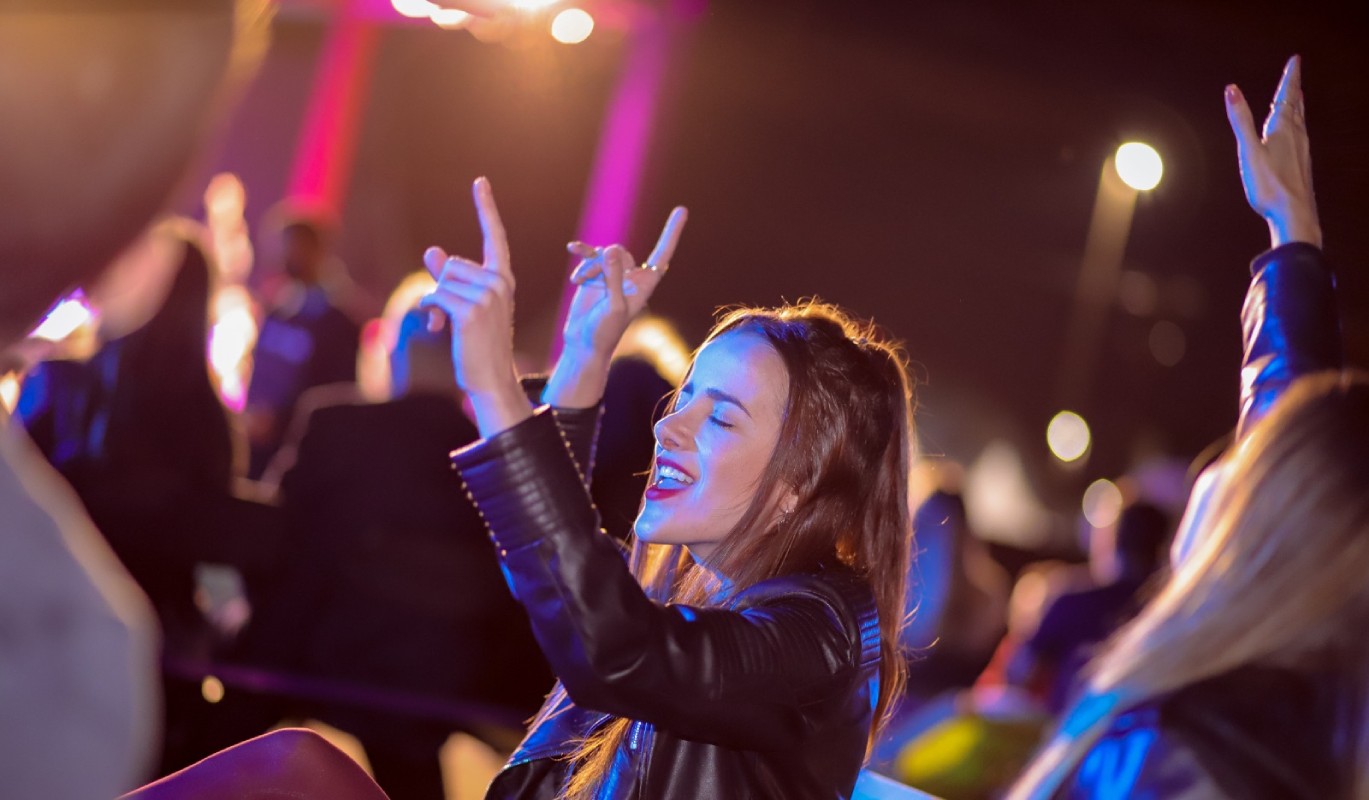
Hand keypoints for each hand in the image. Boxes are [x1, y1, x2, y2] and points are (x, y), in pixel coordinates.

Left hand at [418, 177, 526, 430]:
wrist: (491, 379)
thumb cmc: (478, 346)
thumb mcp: (466, 308)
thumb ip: (450, 278)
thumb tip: (432, 251)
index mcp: (503, 280)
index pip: (494, 237)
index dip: (485, 208)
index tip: (479, 181)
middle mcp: (499, 283)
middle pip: (451, 265)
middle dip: (443, 288)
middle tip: (450, 317)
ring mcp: (487, 296)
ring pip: (442, 280)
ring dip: (436, 302)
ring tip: (448, 326)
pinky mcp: (471, 311)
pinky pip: (435, 296)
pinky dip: (430, 311)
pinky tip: (440, 330)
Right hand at [560, 206, 687, 357]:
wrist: (582, 344)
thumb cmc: (604, 332)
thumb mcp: (614, 306)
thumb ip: (614, 278)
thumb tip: (610, 250)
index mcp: (644, 285)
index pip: (662, 255)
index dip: (672, 233)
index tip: (682, 209)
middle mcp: (630, 278)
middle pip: (621, 253)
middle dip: (604, 262)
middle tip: (589, 281)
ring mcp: (612, 276)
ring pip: (603, 254)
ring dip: (589, 265)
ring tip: (578, 281)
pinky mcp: (594, 276)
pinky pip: (590, 257)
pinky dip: (582, 255)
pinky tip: (572, 249)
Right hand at [1224, 55, 1321, 248]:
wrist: (1294, 213)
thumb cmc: (1269, 184)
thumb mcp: (1249, 151)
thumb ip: (1240, 120)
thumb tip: (1231, 89)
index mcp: (1282, 129)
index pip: (1286, 96)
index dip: (1289, 77)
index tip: (1295, 60)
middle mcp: (1296, 136)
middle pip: (1295, 106)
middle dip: (1293, 88)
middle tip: (1295, 74)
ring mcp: (1301, 150)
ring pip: (1299, 121)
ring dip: (1296, 106)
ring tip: (1296, 98)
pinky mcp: (1301, 164)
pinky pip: (1300, 136)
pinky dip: (1296, 125)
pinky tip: (1294, 133)